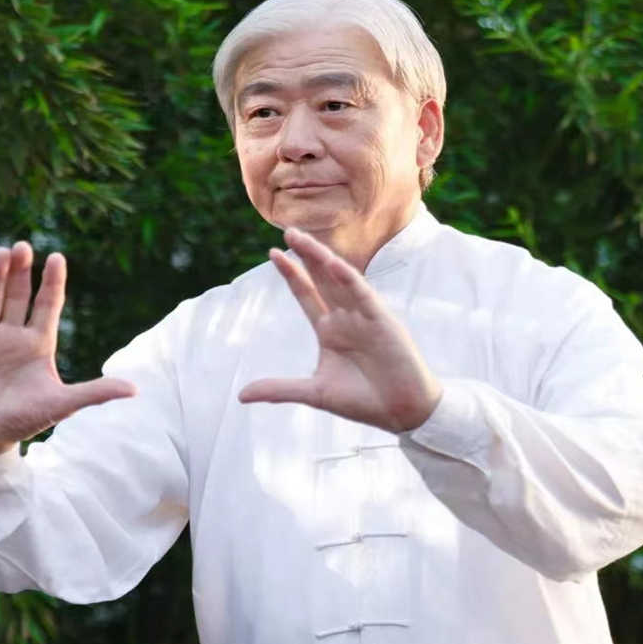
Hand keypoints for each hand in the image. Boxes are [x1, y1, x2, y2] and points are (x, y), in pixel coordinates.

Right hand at [0, 241, 135, 457]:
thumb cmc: (22, 422)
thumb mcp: (61, 405)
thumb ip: (95, 393)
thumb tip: (136, 389)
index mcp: (37, 344)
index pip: (47, 304)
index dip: (52, 282)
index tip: (57, 257)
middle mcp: (11, 335)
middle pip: (18, 295)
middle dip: (21, 272)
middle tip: (24, 246)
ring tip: (3, 253)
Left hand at [237, 228, 441, 432]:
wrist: (401, 412)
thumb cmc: (363, 400)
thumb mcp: (314, 393)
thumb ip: (279, 389)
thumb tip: (241, 395)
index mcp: (330, 330)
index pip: (306, 294)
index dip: (291, 274)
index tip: (272, 253)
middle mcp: (346, 318)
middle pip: (321, 279)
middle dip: (305, 255)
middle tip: (288, 231)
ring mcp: (364, 317)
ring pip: (340, 280)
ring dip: (322, 259)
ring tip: (302, 239)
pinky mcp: (382, 321)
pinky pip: (363, 295)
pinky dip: (348, 279)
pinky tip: (332, 264)